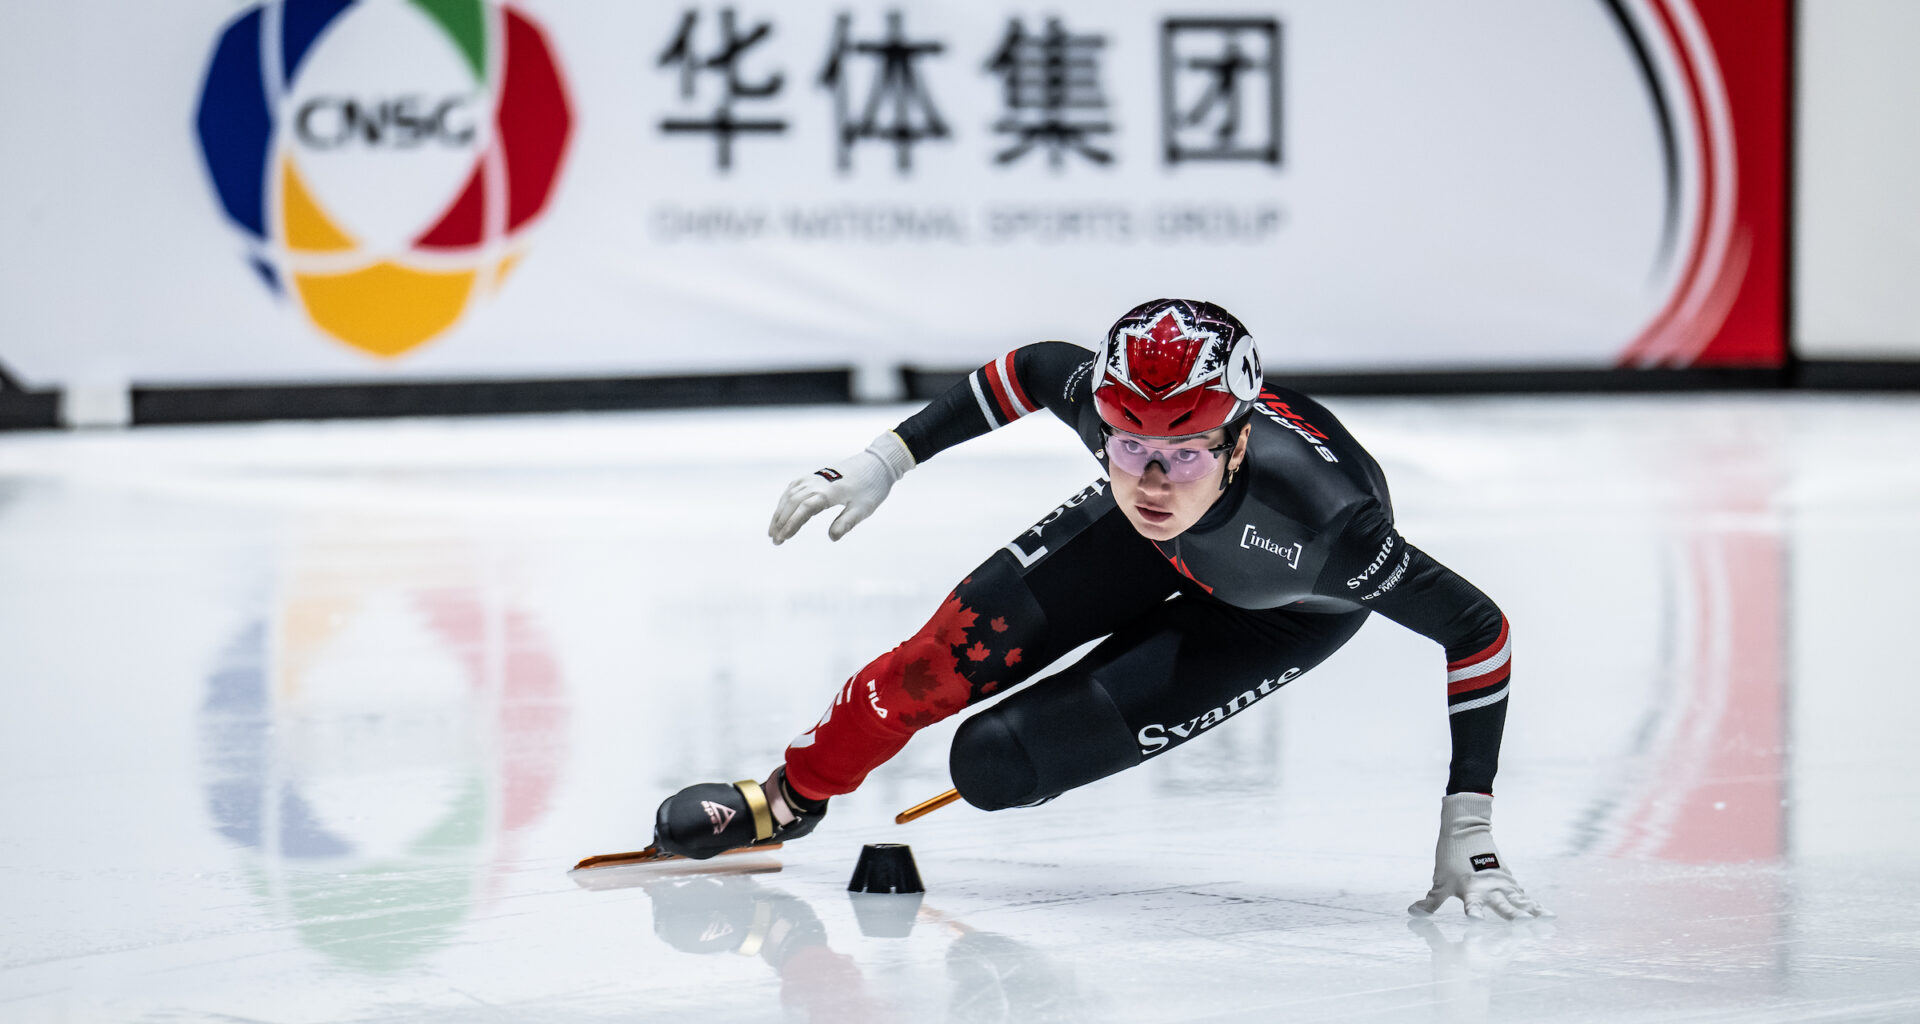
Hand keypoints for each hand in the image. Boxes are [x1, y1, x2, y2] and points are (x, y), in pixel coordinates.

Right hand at [769, 432, 914, 543]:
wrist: (877, 463)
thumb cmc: (872, 488)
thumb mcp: (863, 509)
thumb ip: (846, 523)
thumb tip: (831, 537)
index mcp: (828, 493)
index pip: (803, 510)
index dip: (791, 525)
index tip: (782, 539)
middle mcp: (817, 483)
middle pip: (792, 503)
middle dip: (781, 522)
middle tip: (775, 540)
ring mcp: (815, 477)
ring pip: (790, 495)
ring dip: (780, 512)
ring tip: (773, 530)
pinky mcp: (816, 475)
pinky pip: (794, 487)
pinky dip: (785, 499)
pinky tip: (782, 508)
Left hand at [1409, 793, 1551, 920]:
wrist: (1466, 829)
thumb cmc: (1450, 857)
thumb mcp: (1440, 880)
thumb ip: (1430, 902)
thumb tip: (1412, 913)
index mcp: (1469, 889)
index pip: (1471, 905)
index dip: (1473, 914)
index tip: (1476, 922)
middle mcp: (1488, 888)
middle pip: (1502, 905)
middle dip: (1514, 916)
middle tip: (1526, 924)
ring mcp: (1502, 883)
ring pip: (1520, 900)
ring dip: (1533, 911)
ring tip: (1547, 921)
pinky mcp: (1510, 880)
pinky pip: (1524, 896)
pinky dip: (1535, 906)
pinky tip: (1547, 916)